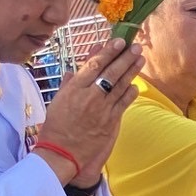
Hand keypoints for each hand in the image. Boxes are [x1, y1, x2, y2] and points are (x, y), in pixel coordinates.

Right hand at [35, 39, 143, 185]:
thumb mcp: (58, 100)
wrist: (61, 154)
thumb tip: (77, 68)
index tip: (118, 41)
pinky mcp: (110, 122)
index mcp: (74, 89)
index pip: (94, 64)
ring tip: (140, 59)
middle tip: (135, 46)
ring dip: (132, 71)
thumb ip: (70, 82)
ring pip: (120, 85)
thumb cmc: (56, 127)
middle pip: (111, 72)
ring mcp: (102, 109)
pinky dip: (130, 92)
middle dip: (125, 57)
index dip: (108, 51)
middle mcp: (90, 96)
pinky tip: (135, 85)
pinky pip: (123, 103)